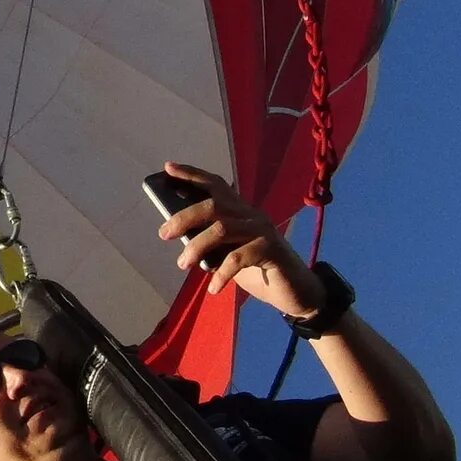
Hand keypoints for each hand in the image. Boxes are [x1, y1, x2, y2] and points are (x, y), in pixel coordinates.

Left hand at [152, 163, 322, 320]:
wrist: (296, 292)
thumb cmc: (259, 271)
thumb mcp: (229, 253)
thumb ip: (211, 242)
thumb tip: (180, 235)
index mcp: (241, 211)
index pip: (215, 185)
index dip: (192, 175)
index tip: (168, 169)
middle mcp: (252, 214)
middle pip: (213, 205)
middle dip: (184, 216)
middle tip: (164, 233)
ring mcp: (262, 230)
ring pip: (222, 228)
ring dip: (196, 246)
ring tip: (183, 264)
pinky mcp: (270, 249)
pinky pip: (238, 257)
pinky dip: (221, 274)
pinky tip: (213, 288)